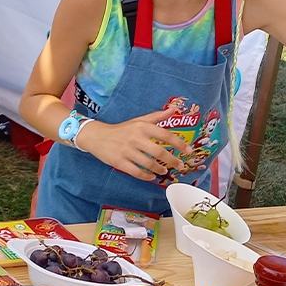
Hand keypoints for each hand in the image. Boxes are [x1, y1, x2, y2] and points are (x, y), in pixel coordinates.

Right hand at [76, 109, 190, 180]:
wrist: (97, 136)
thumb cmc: (121, 129)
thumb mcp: (138, 121)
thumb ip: (157, 116)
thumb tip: (174, 109)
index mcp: (142, 127)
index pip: (165, 135)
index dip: (179, 144)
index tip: (189, 151)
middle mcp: (135, 138)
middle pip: (159, 152)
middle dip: (172, 161)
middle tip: (179, 165)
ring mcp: (126, 151)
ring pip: (149, 164)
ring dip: (160, 169)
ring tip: (164, 170)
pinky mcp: (119, 162)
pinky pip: (136, 172)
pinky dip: (146, 176)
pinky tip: (151, 176)